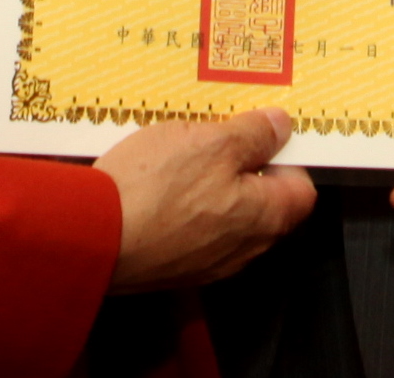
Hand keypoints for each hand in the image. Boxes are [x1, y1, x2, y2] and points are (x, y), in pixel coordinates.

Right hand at [94, 106, 314, 290]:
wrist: (92, 238)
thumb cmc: (157, 188)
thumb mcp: (210, 142)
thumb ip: (253, 135)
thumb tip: (281, 127)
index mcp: (264, 219)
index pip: (301, 189)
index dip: (287, 156)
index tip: (263, 130)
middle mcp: (243, 249)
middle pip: (262, 203)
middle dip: (245, 167)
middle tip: (217, 134)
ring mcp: (207, 263)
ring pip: (224, 216)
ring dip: (210, 185)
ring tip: (181, 152)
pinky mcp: (172, 266)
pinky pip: (191, 229)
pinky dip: (183, 205)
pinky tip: (157, 182)